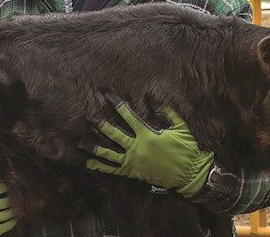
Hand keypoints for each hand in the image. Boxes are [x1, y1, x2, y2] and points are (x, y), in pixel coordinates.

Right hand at [0, 172, 16, 236]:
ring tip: (11, 205)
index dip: (6, 184)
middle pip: (8, 199)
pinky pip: (5, 227)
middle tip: (9, 195)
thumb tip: (0, 171)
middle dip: (9, 196)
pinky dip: (11, 222)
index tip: (6, 185)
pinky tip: (13, 217)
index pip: (5, 186)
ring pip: (8, 212)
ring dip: (11, 208)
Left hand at [83, 94, 213, 197]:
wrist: (189, 174)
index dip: (117, 104)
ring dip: (94, 148)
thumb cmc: (186, 149)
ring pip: (109, 153)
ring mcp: (133, 161)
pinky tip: (89, 162)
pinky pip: (113, 169)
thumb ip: (165, 111)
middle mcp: (137, 147)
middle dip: (99, 124)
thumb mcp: (180, 127)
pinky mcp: (132, 172)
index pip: (128, 115)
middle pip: (113, 134)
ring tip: (80, 143)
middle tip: (88, 116)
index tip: (107, 95)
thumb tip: (152, 96)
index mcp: (148, 134)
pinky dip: (100, 166)